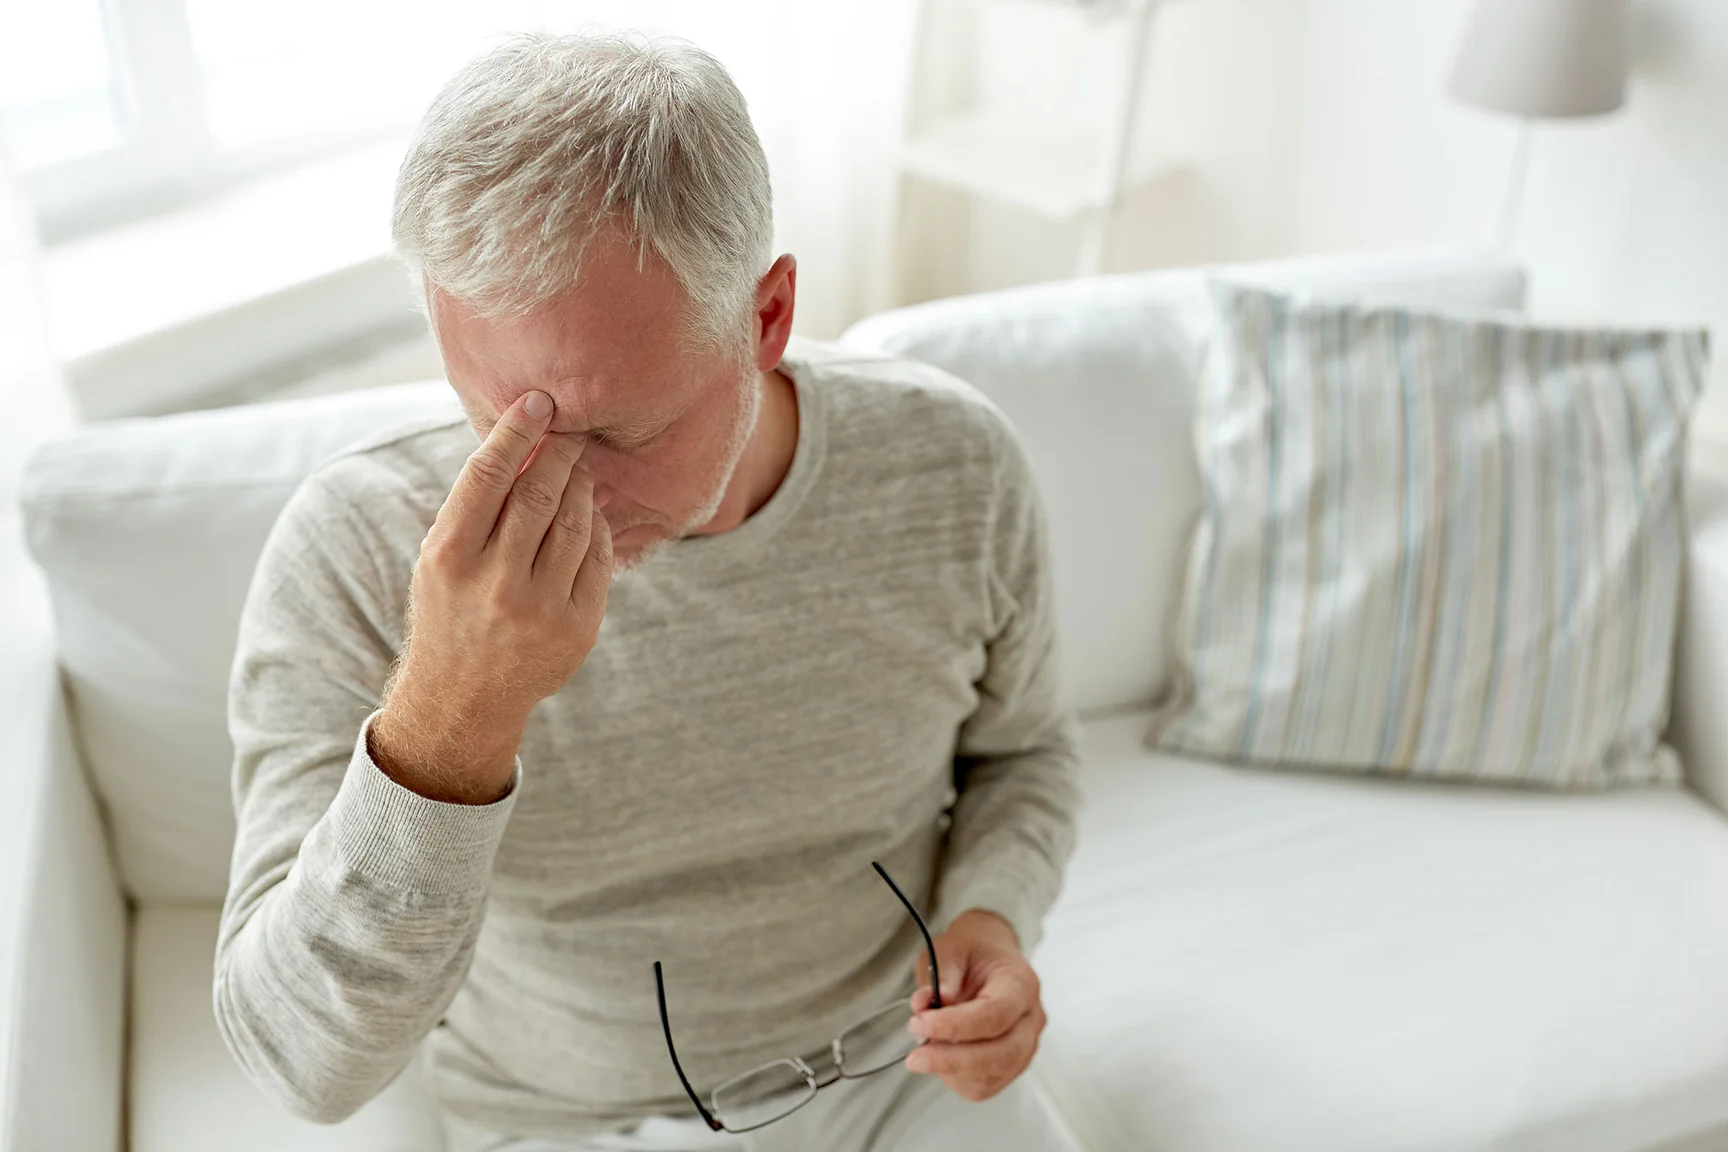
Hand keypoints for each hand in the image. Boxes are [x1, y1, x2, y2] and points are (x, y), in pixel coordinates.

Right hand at [371, 390, 612, 803]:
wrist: (464, 697)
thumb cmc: (450, 611)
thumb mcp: (440, 561)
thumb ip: (475, 509)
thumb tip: (521, 440)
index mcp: (450, 558)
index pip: (487, 477)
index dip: (516, 432)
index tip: (538, 401)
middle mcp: (496, 582)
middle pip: (538, 494)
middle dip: (560, 452)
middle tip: (572, 428)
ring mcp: (541, 608)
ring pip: (574, 522)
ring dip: (581, 486)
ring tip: (579, 469)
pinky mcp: (577, 627)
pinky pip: (596, 558)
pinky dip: (595, 528)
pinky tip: (589, 513)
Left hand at [904, 910, 1045, 1101]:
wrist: (989, 955)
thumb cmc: (973, 951)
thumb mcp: (950, 949)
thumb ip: (940, 977)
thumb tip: (924, 1006)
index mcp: (1020, 983)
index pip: (994, 1014)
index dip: (955, 1026)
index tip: (919, 1023)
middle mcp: (1031, 1018)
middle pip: (1001, 1054)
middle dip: (952, 1060)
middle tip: (915, 1056)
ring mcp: (1026, 1044)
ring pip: (993, 1075)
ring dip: (953, 1071)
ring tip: (926, 1051)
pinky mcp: (1013, 1063)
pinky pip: (987, 1085)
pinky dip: (958, 1079)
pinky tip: (941, 1059)